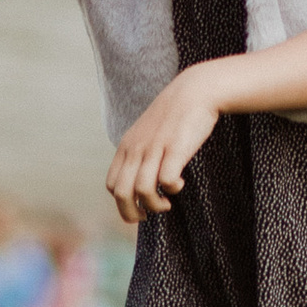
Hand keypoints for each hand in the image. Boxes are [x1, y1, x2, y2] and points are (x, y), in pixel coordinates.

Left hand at [108, 70, 223, 223]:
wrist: (195, 90)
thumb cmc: (175, 116)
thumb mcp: (148, 133)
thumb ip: (140, 153)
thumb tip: (141, 181)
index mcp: (127, 147)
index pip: (112, 185)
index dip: (122, 203)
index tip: (139, 208)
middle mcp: (136, 149)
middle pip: (122, 193)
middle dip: (132, 213)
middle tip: (148, 216)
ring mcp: (155, 148)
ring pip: (142, 190)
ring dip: (155, 205)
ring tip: (166, 204)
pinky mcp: (175, 148)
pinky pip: (167, 180)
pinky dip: (172, 189)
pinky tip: (179, 183)